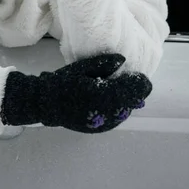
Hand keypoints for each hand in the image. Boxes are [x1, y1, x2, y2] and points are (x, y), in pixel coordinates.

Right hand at [0, 53, 151, 133]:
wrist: (46, 103)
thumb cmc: (63, 81)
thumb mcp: (82, 67)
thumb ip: (103, 63)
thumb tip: (122, 60)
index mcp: (101, 94)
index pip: (130, 91)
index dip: (140, 84)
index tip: (143, 77)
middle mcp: (104, 111)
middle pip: (130, 103)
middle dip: (136, 93)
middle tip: (139, 82)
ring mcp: (101, 123)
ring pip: (124, 113)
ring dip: (129, 102)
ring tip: (129, 91)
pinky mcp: (97, 128)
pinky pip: (115, 119)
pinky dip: (120, 110)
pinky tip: (118, 103)